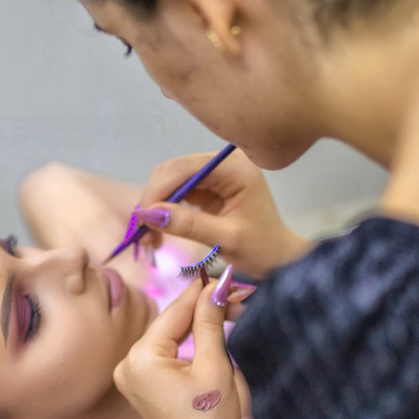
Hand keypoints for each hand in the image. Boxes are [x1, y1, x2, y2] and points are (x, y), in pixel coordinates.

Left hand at [113, 274, 247, 418]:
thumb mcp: (215, 366)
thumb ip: (210, 322)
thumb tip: (215, 287)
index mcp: (140, 358)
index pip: (174, 312)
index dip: (202, 293)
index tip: (224, 274)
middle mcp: (127, 365)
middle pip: (168, 324)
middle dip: (199, 309)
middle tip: (231, 293)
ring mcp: (131, 378)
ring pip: (168, 338)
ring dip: (194, 325)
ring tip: (225, 309)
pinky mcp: (141, 388)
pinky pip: (164, 355)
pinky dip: (186, 345)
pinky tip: (207, 334)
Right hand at [133, 150, 307, 278]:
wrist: (277, 257)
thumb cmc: (261, 249)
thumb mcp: (226, 238)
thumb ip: (188, 224)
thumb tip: (148, 214)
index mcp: (236, 167)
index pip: (184, 169)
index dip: (158, 191)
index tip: (141, 220)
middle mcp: (224, 162)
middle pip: (173, 171)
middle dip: (153, 200)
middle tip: (142, 234)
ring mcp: (215, 172)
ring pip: (170, 181)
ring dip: (155, 208)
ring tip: (149, 238)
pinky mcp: (208, 185)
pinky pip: (176, 192)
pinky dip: (164, 211)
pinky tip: (159, 231)